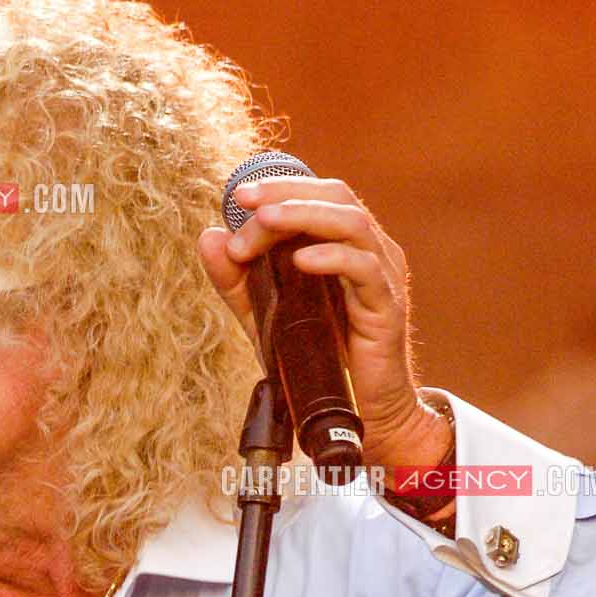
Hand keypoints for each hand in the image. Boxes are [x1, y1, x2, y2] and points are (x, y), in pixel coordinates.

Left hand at [196, 174, 449, 473]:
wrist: (361, 410)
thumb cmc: (317, 357)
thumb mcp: (265, 315)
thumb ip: (237, 280)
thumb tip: (209, 237)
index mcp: (347, 244)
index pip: (320, 194)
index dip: (281, 186)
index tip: (236, 196)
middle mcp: (371, 250)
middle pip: (337, 197)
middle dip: (288, 194)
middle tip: (245, 202)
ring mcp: (383, 276)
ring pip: (352, 224)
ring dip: (304, 217)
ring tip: (264, 223)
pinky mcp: (387, 307)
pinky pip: (364, 269)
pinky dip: (331, 258)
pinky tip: (299, 260)